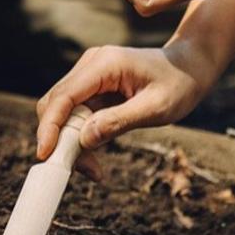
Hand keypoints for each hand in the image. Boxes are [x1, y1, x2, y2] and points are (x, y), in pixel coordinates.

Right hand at [35, 43, 218, 165]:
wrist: (189, 68)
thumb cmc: (179, 84)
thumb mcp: (157, 108)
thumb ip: (120, 122)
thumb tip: (84, 139)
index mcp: (105, 63)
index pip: (64, 96)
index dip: (50, 126)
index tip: (45, 155)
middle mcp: (91, 65)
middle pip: (55, 105)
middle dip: (60, 140)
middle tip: (84, 170)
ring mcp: (89, 75)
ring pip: (62, 113)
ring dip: (70, 143)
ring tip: (94, 169)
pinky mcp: (92, 88)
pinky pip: (75, 115)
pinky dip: (79, 138)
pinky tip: (94, 157)